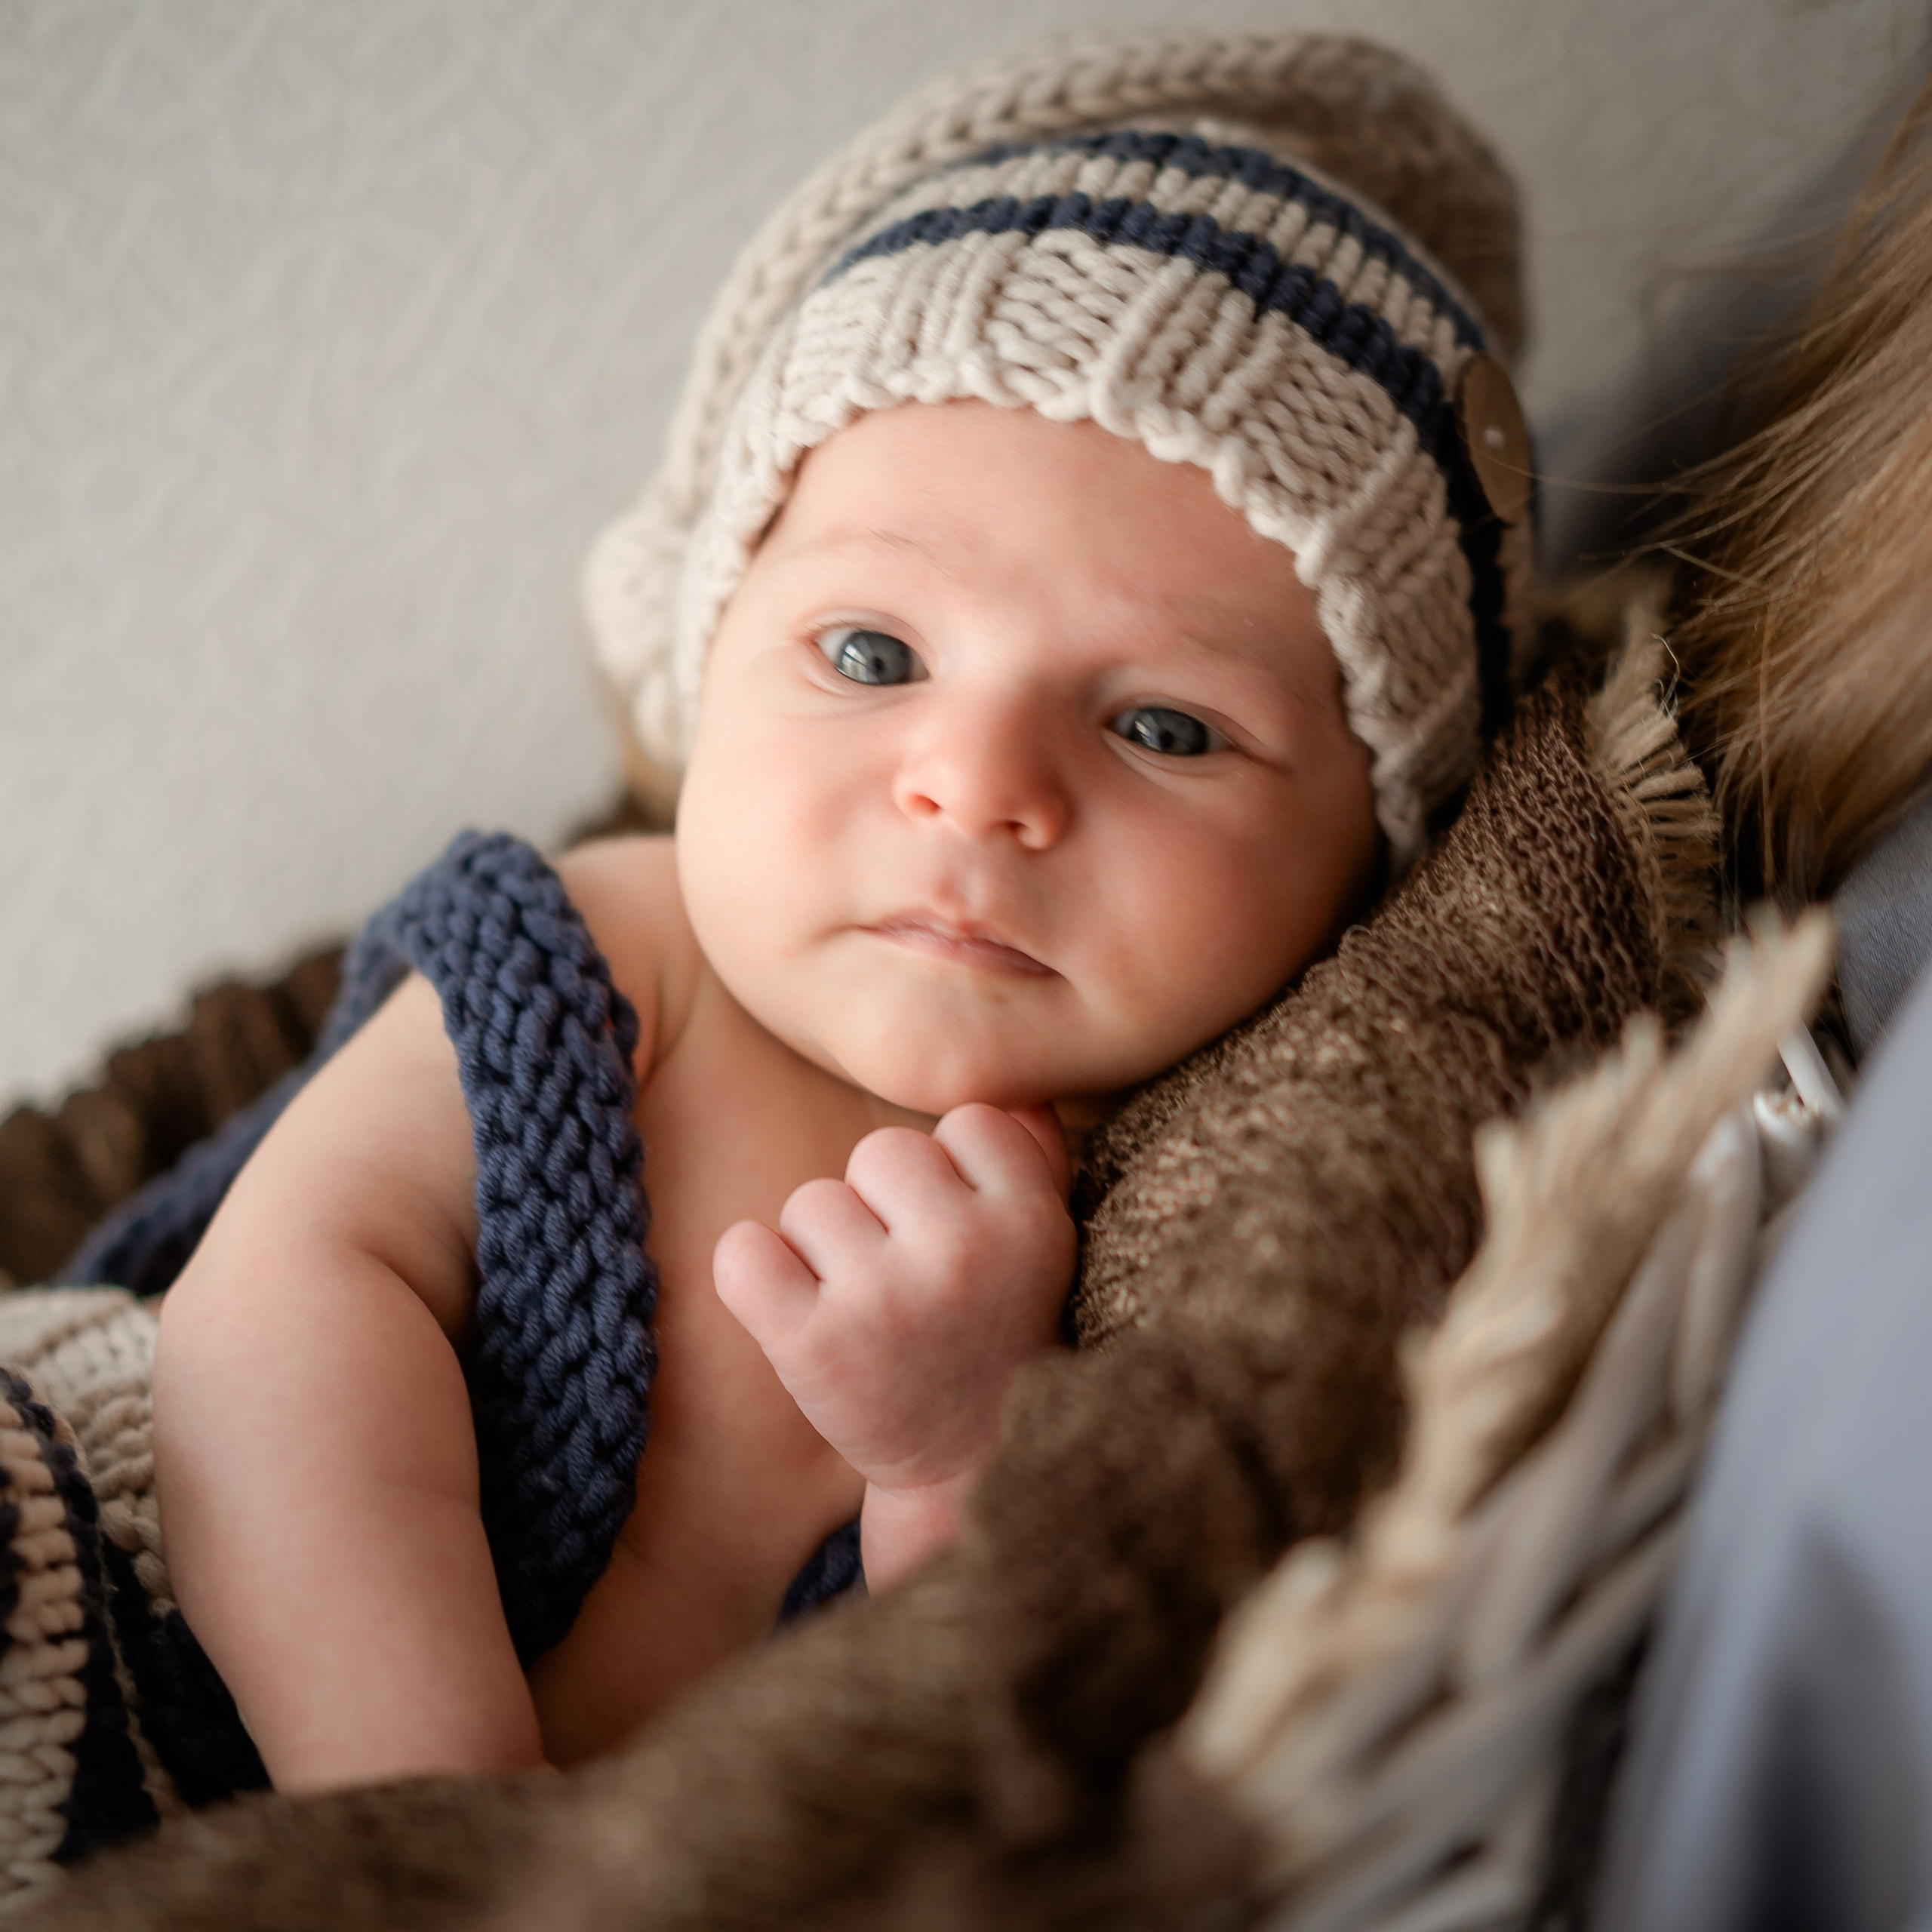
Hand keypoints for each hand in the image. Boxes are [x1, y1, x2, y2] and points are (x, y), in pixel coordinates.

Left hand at [713, 1104, 1074, 1503]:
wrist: (967, 1478)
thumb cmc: (997, 1339)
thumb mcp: (1043, 1249)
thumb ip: (1033, 1155)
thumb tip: (1006, 1083)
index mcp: (1032, 1220)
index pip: (967, 1121)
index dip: (955, 1175)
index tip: (964, 1236)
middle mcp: (963, 1252)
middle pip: (880, 1154)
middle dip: (883, 1208)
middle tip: (910, 1282)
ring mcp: (885, 1300)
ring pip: (810, 1204)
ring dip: (824, 1252)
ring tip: (869, 1315)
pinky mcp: (813, 1348)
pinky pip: (743, 1253)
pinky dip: (753, 1276)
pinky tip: (793, 1313)